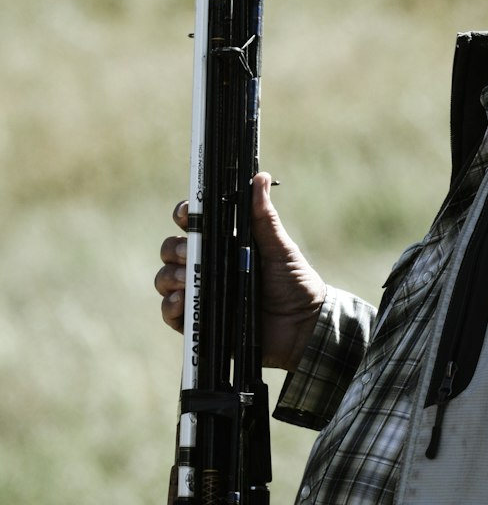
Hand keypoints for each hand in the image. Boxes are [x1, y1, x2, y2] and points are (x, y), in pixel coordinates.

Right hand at [155, 172, 326, 370]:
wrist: (303, 328)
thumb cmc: (295, 283)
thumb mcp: (281, 248)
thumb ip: (265, 217)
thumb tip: (261, 176)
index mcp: (225, 243)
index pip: (193, 224)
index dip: (184, 216)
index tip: (186, 215)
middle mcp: (209, 266)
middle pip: (172, 249)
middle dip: (175, 249)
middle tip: (191, 254)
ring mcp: (202, 293)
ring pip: (166, 278)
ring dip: (170, 276)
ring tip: (189, 280)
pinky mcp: (200, 322)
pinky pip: (171, 313)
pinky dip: (171, 306)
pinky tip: (183, 301)